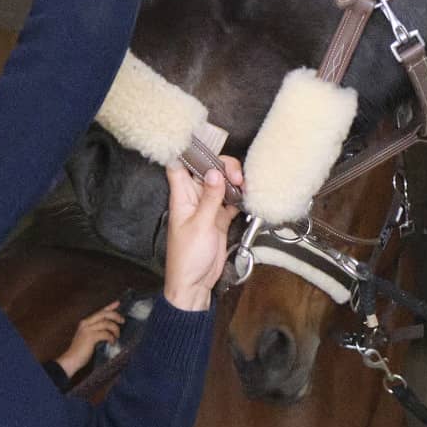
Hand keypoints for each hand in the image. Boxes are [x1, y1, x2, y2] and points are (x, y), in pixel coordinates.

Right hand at [55, 301, 123, 377]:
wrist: (71, 359)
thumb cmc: (81, 351)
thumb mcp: (88, 337)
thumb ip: (96, 331)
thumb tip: (110, 329)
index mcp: (85, 322)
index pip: (99, 311)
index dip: (109, 306)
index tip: (118, 303)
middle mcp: (86, 323)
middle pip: (104, 314)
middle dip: (115, 316)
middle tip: (122, 321)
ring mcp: (87, 330)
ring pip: (106, 323)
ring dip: (115, 329)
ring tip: (117, 336)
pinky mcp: (90, 337)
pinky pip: (106, 334)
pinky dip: (111, 338)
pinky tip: (112, 343)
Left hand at [161, 156, 243, 311]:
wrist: (195, 284)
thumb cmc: (188, 258)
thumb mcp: (199, 226)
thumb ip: (210, 199)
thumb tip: (215, 173)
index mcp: (182, 197)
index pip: (179, 166)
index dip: (188, 152)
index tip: (204, 142)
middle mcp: (194, 199)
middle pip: (207, 171)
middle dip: (223, 168)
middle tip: (236, 178)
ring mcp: (208, 208)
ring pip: (221, 184)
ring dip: (234, 182)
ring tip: (245, 187)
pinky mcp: (220, 219)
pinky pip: (230, 201)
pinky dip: (239, 197)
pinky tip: (247, 197)